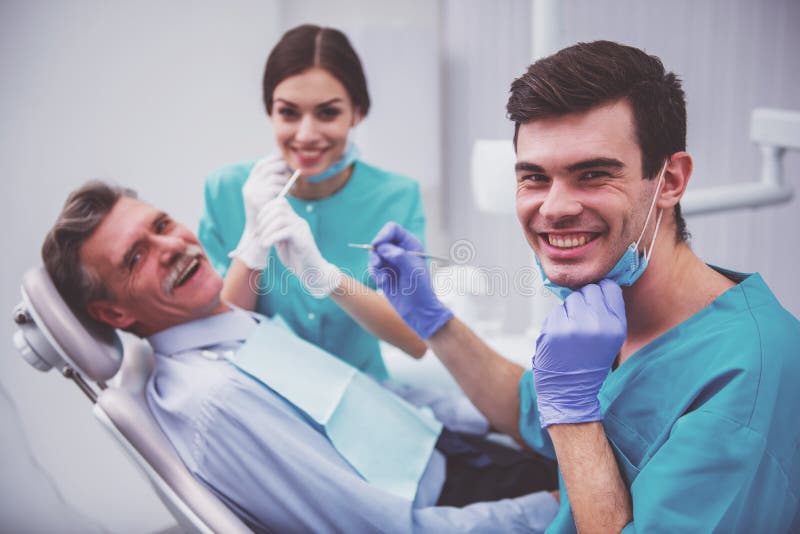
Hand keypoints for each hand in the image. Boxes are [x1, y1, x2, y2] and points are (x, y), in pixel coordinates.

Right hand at [230, 155, 289, 268]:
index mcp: (249, 185)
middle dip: (280, 167)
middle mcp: (248, 187)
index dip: (271, 160)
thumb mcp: (267, 199)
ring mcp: (252, 192)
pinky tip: (289, 195)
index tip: (284, 159)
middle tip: (291, 171)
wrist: (260, 236)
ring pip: (273, 176)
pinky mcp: (258, 198)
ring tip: (292, 186)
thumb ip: (271, 185)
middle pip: (267, 168)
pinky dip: (284, 189)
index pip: (260, 166)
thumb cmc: (268, 219)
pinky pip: (275, 186)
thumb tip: (283, 167)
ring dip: (285, 180)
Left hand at [255, 198, 340, 297]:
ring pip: (281, 218)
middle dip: (264, 218)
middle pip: (279, 207)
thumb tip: (259, 227)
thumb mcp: (282, 243)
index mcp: (294, 220)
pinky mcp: (303, 240)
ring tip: (262, 241)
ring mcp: (302, 229)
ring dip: (267, 229)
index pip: (280, 202)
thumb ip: (274, 233)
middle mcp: (299, 221)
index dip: (266, 209)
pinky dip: (272, 237)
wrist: (312, 272)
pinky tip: (266, 245)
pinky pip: (286, 231)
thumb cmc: (296, 259)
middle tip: (259, 233)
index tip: (259, 224)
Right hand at [368, 222, 451, 338]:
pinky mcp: (384, 273)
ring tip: (382, 277)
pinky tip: (383, 283)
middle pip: (380, 240)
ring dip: (374, 264)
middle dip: (376, 251)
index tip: (378, 245)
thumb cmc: (421, 290)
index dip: (383, 234)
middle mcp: (400, 251)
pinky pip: (372, 267)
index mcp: (411, 245)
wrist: (418, 311)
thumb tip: (382, 247)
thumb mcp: (412, 270)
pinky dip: (374, 274)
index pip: (393, 229)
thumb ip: (399, 256)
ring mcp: (391, 262)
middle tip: (378, 264)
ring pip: (374, 254)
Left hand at [533, 279, 625, 427]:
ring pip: (571, 299)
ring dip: (570, 311)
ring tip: (572, 333)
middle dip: (585, 301)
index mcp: (616, 326)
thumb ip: (608, 311)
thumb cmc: (589, 364)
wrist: (569, 391)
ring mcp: (574, 326)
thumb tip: (598, 283)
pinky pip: (555, 311)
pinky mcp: (554, 329)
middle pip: (589, 290)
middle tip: (583, 322)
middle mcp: (597, 324)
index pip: (610, 287)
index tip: (597, 301)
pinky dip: (556, 321)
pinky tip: (561, 338)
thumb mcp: (611, 339)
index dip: (602, 292)